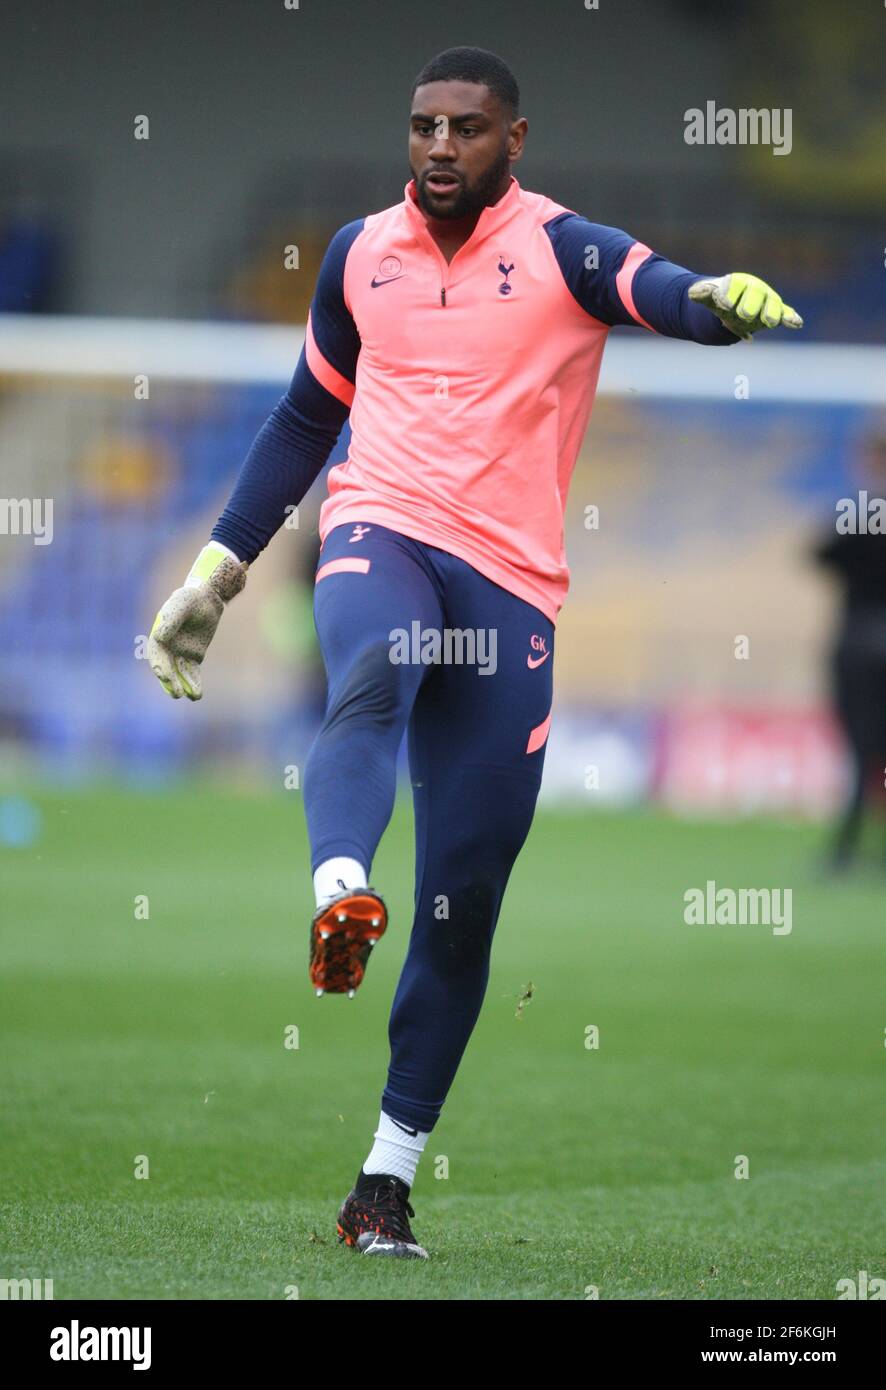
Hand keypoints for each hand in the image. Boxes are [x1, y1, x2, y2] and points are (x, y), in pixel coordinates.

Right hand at [148, 544, 246, 699]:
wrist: (207, 599)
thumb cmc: (192, 599)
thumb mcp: (182, 605)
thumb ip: (172, 619)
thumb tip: (160, 637)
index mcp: (159, 636)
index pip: (157, 655)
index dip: (160, 667)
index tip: (166, 677)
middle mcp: (166, 647)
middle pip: (167, 668)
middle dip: (171, 682)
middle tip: (177, 693)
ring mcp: (179, 653)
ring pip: (179, 674)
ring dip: (184, 686)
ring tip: (193, 696)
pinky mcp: (193, 657)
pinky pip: (192, 673)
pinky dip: (194, 683)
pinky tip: (197, 694)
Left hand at [688, 272, 802, 340]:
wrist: (734, 306)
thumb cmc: (721, 299)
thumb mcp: (709, 297)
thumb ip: (701, 294)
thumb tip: (692, 292)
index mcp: (738, 282)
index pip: (735, 286)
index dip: (729, 294)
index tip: (723, 304)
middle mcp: (755, 289)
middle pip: (756, 294)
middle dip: (750, 304)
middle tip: (744, 315)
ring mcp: (767, 300)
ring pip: (772, 305)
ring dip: (771, 313)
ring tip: (768, 322)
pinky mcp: (777, 312)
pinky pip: (786, 313)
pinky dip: (791, 317)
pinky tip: (797, 323)